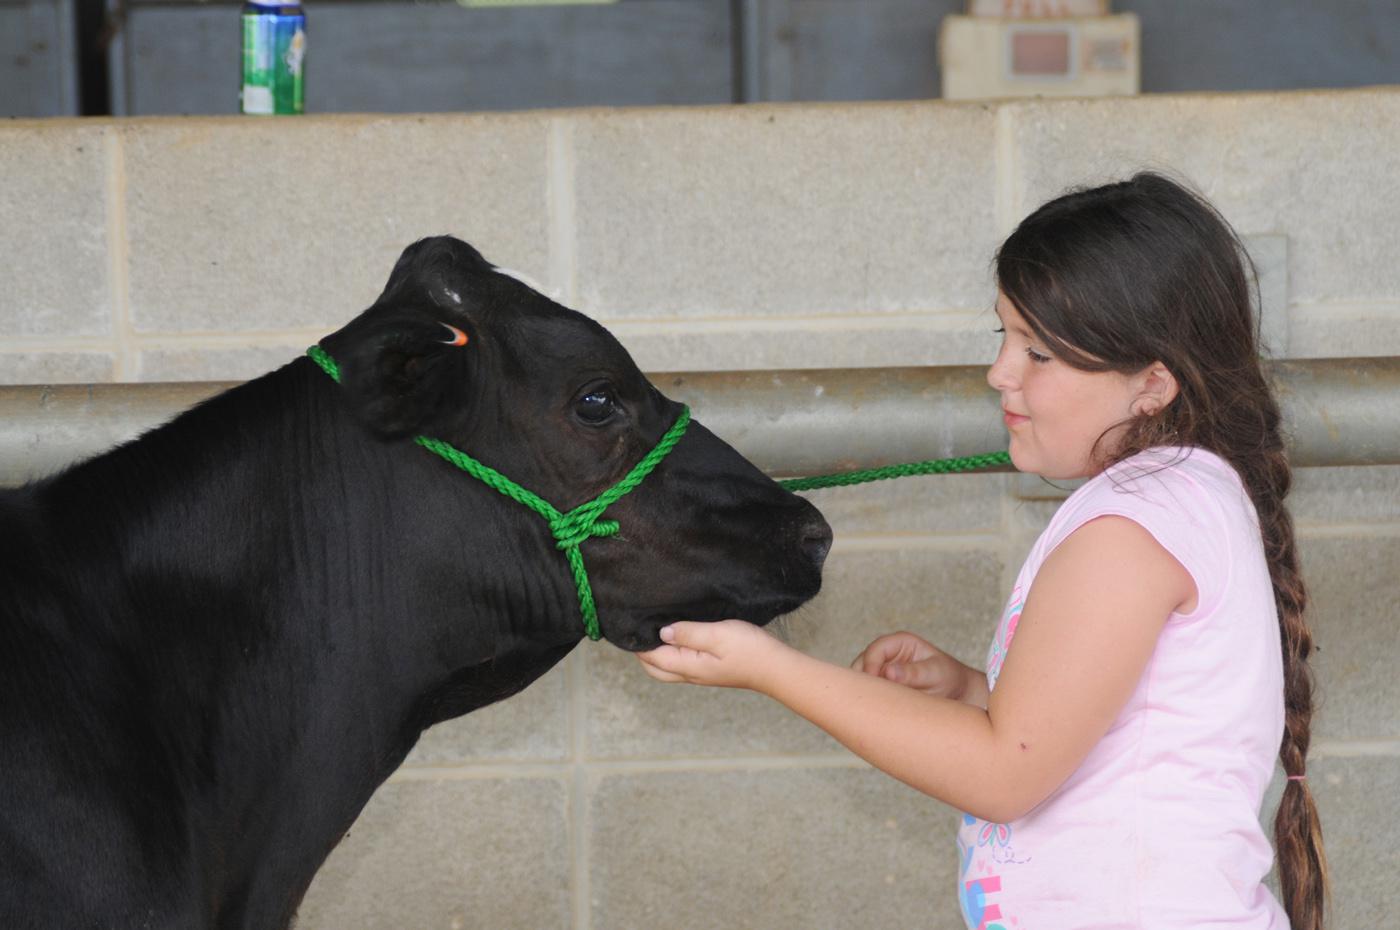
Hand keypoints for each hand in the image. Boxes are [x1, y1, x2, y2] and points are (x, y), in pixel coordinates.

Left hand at [636, 620, 787, 690]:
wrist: (775, 667)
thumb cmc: (749, 650)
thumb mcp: (717, 635)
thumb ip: (688, 632)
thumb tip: (662, 632)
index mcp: (688, 667)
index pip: (651, 657)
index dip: (639, 641)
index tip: (633, 621)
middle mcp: (690, 674)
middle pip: (654, 667)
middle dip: (642, 649)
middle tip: (641, 625)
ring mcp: (700, 673)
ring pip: (667, 666)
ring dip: (657, 650)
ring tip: (657, 626)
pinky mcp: (709, 669)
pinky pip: (681, 662)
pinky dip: (672, 651)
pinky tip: (679, 634)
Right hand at [850, 631, 982, 704]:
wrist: (958, 693)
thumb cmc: (950, 678)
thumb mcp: (936, 673)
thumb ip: (914, 673)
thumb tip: (889, 672)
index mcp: (900, 642)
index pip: (875, 650)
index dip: (870, 666)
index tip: (875, 686)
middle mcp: (887, 654)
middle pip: (861, 663)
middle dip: (864, 682)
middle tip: (871, 701)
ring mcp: (882, 669)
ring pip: (861, 679)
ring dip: (866, 692)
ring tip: (877, 708)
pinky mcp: (882, 685)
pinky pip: (868, 692)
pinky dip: (870, 701)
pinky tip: (878, 712)